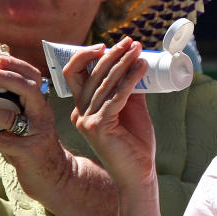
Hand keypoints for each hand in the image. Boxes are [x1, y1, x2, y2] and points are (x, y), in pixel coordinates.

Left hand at [0, 54, 71, 203]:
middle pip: (30, 90)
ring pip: (13, 117)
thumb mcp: (29, 122)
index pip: (34, 78)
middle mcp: (42, 116)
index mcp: (41, 105)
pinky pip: (4, 142)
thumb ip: (14, 108)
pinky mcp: (28, 152)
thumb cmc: (35, 145)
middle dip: (9, 79)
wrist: (56, 176)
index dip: (18, 66)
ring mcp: (37, 134)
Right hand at [64, 37, 156, 192]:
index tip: (109, 44)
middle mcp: (80, 112)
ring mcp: (87, 120)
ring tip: (139, 50)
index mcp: (83, 107)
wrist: (139, 173)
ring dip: (123, 63)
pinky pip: (116, 97)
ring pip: (104, 83)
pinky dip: (130, 80)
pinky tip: (142, 68)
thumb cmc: (135, 143)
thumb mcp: (130, 108)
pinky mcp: (98, 127)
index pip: (74, 73)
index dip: (87, 55)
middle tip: (131, 41)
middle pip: (90, 74)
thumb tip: (135, 63)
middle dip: (112, 54)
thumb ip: (127, 89)